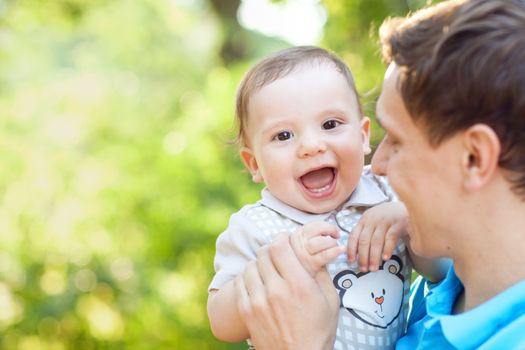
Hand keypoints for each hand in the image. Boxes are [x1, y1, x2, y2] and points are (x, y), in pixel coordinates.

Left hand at [235, 234, 339, 349]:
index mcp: (298, 284)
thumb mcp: (330, 301)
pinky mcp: (246, 311)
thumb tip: (320, 250)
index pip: (280, 246)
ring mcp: (258, 301)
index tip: (286, 240)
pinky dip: (248, 278)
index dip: (282, 238)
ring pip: (250, 266)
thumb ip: (322, 273)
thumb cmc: (318, 332)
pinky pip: (240, 282)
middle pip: (264, 253)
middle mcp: (276, 290)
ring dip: (260, 264)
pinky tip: (259, 283)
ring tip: (269, 270)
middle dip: (272, 250)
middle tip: (279, 255)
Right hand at [292, 221, 345, 275]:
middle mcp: (299, 244)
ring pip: (319, 242)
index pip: (311, 225)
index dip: (325, 225)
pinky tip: (341, 249)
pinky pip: (325, 255)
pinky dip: (335, 251)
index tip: (333, 229)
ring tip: (337, 245)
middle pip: (313, 231)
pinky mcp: (312, 264)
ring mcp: (304, 255)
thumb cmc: (309, 257)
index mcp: (297, 236)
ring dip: (331, 242)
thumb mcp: (306, 243)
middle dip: (329, 229)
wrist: (303, 276)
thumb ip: (314, 234)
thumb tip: (333, 229)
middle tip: (337, 235)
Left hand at [347, 201, 407, 271]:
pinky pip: (390, 238)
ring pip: (376, 241)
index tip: (351, 261)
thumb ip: (365, 234)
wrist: (406, 205)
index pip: (353, 236)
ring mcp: (385, 221)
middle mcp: (372, 220)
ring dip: (374, 257)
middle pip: (364, 241)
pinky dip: (387, 249)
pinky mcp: (398, 223)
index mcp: (363, 220)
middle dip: (363, 257)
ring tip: (373, 268)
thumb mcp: (372, 222)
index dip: (351, 250)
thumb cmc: (386, 218)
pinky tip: (385, 258)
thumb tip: (356, 254)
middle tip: (363, 269)